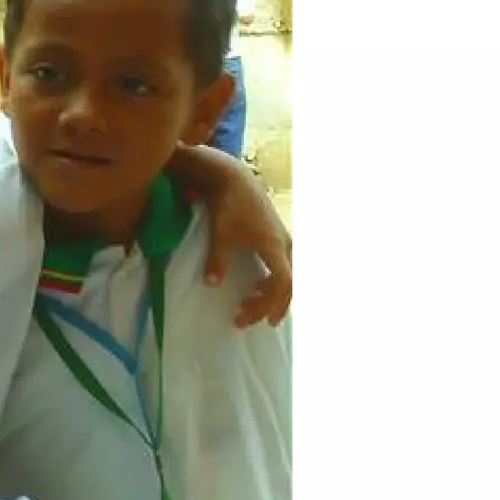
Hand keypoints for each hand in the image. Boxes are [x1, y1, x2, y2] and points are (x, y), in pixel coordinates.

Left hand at [205, 178, 289, 327]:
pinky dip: (273, 279)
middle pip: (288, 284)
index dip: (267, 304)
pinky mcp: (277, 234)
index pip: (281, 285)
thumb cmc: (228, 206)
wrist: (235, 178)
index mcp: (275, 248)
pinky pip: (283, 265)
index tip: (247, 317)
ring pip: (287, 274)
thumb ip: (217, 260)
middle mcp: (285, 245)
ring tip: (254, 304)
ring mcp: (283, 239)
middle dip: (272, 304)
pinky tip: (257, 282)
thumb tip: (211, 285)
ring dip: (273, 292)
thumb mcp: (221, 234)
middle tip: (254, 320)